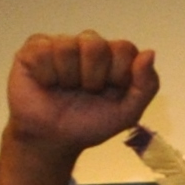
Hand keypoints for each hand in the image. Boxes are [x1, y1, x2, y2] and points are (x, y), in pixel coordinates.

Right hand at [0, 31, 162, 184]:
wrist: (53, 140)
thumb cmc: (90, 124)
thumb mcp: (127, 113)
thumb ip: (146, 85)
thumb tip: (150, 52)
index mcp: (114, 57)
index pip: (124, 48)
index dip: (118, 74)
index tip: (108, 93)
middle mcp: (88, 45)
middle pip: (96, 45)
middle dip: (92, 78)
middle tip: (85, 92)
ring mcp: (61, 43)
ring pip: (67, 46)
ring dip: (68, 78)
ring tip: (64, 89)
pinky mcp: (34, 48)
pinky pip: (42, 51)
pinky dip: (46, 75)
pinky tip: (46, 83)